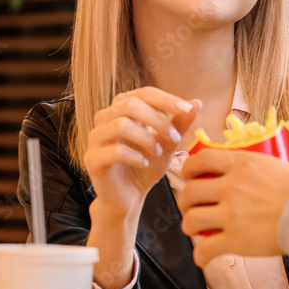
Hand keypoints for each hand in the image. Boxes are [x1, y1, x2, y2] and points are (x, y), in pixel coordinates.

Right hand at [84, 86, 200, 220]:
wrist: (130, 196)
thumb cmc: (147, 165)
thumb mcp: (168, 143)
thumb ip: (179, 123)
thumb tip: (196, 102)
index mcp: (122, 108)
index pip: (143, 93)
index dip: (166, 99)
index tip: (187, 109)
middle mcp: (105, 118)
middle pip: (131, 105)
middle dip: (158, 121)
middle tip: (174, 138)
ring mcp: (95, 138)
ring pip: (121, 124)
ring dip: (147, 138)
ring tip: (158, 152)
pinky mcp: (92, 159)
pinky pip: (114, 150)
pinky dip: (135, 156)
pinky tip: (144, 164)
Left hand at [176, 148, 288, 265]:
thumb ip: (287, 167)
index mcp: (242, 164)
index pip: (201, 159)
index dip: (189, 168)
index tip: (189, 175)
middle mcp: (230, 187)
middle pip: (189, 191)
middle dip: (185, 201)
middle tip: (191, 207)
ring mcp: (230, 214)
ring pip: (191, 220)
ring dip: (189, 226)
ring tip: (196, 231)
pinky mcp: (234, 240)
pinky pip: (205, 250)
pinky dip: (201, 256)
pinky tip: (204, 257)